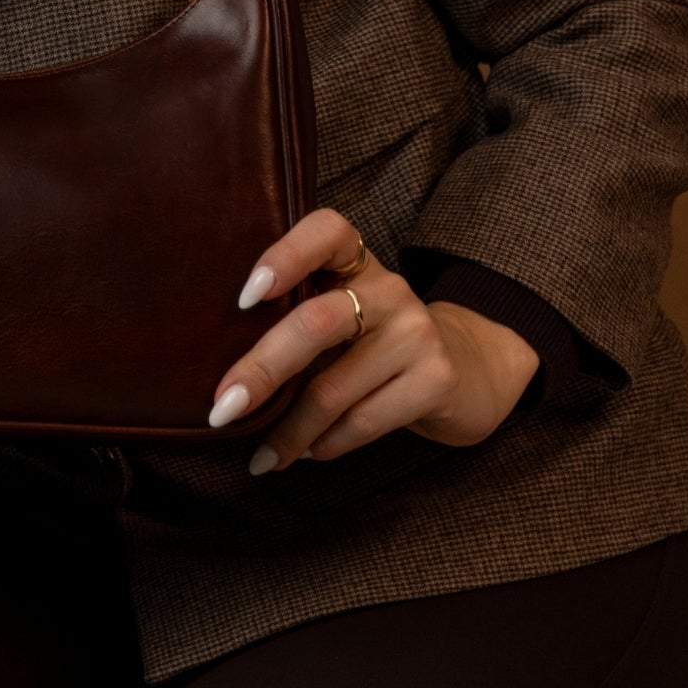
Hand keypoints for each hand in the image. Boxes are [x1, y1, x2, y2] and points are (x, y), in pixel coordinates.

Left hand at [206, 208, 540, 472]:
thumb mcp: (341, 313)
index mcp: (355, 261)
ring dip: (288, 431)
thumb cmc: (373, 341)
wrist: (466, 367)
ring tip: (262, 456)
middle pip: (315, 324)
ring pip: (333, 389)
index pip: (325, 231)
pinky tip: (307, 453)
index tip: (244, 296)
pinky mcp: (436, 380)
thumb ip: (295, 320)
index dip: (284, 256)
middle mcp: (389, 289)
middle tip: (221, 409)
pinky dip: (326, 445)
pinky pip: (363, 421)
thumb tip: (222, 375)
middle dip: (261, 371)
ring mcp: (417, 333)